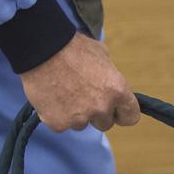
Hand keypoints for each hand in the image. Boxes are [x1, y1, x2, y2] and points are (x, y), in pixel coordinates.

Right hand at [19, 32, 139, 131]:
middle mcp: (101, 107)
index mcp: (117, 90)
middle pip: (105, 124)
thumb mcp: (103, 56)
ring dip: (76, 114)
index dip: (123, 113)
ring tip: (65, 93)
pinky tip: (52, 97)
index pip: (131, 117)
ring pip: (82, 124)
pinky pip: (62, 124)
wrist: (43, 51)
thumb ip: (110, 76)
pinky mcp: (59, 123)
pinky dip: (57, 115)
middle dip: (97, 114)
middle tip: (84, 97)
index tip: (116, 111)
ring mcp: (80, 118)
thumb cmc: (73, 48)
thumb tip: (110, 83)